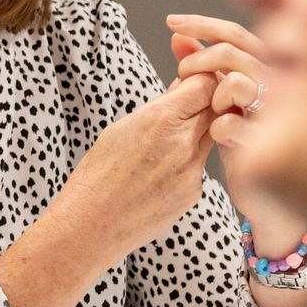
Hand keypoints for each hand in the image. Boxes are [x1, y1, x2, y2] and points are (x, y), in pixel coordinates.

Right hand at [58, 72, 216, 261]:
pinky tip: (158, 176)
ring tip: (160, 148)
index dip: (200, 82)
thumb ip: (159, 107)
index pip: (205, 85)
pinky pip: (199, 167)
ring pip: (210, 138)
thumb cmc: (97, 175)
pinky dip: (186, 164)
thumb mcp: (121, 129)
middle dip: (204, 105)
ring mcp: (192, 171)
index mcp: (160, 120)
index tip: (190, 86)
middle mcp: (183, 144)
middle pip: (215, 109)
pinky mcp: (194, 192)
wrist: (91, 224)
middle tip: (183, 111)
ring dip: (196, 134)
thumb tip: (181, 89)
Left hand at [167, 13, 270, 157]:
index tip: (171, 22)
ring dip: (213, 93)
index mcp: (267, 68)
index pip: (236, 33)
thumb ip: (201, 65)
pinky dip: (218, 128)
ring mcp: (277, 112)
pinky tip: (219, 136)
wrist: (264, 189)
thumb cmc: (240, 138)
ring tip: (211, 111)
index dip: (203, 24)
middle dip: (198, 59)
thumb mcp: (218, 97)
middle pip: (233, 50)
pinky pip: (231, 123)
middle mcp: (278, 83)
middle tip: (181, 74)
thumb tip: (178, 36)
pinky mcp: (268, 145)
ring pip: (236, 81)